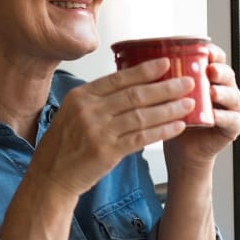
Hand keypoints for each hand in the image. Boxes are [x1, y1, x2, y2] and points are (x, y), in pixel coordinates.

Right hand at [28, 58, 194, 197]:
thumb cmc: (63, 145)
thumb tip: (130, 86)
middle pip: (135, 94)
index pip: (118, 78)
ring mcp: (98, 131)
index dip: (145, 70)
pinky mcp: (107, 151)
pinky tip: (177, 126)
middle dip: (165, 87)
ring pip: (142, 115)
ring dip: (169, 108)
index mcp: (81, 96)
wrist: (50, 176)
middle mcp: (89, 110)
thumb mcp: (72, 112)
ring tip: (189, 103)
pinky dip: (162, 130)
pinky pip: (141, 137)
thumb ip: (97, 100)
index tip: (166, 64)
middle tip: (187, 82)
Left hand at [163, 43, 239, 172]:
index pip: (215, 58)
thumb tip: (140, 59)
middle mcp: (222, 88)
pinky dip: (223, 117)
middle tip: (210, 70)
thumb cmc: (173, 116)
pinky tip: (213, 116)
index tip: (204, 50)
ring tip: (212, 92)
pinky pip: (232, 120)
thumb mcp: (167, 94)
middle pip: (226, 73)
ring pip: (232, 95)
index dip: (212, 53)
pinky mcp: (233, 126)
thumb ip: (164, 78)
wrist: (180, 148)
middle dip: (219, 70)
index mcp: (208, 76)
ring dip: (223, 93)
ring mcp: (231, 107)